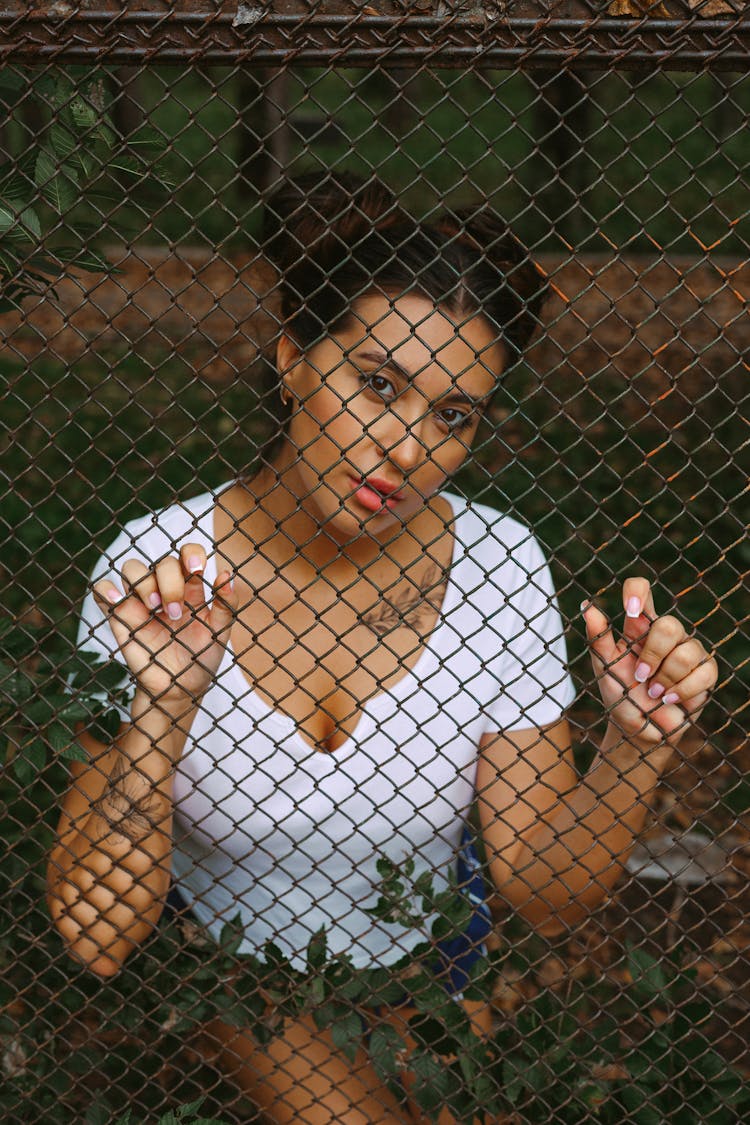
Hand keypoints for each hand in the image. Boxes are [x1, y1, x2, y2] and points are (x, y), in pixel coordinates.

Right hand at [93, 542, 236, 709]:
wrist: (180, 689)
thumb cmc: (200, 658)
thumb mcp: (219, 633)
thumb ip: (227, 605)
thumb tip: (227, 573)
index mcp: (190, 588)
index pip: (187, 553)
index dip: (190, 553)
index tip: (196, 571)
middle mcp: (164, 589)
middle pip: (161, 562)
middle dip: (170, 582)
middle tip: (175, 612)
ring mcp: (140, 601)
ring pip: (131, 568)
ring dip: (143, 583)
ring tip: (154, 608)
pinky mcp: (120, 616)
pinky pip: (102, 590)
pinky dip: (106, 590)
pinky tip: (118, 602)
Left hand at [581, 577, 717, 749]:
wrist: (637, 730)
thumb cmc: (620, 695)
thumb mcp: (604, 668)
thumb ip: (598, 638)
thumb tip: (587, 605)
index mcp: (638, 627)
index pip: (641, 591)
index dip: (638, 591)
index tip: (630, 610)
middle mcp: (666, 635)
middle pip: (669, 625)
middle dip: (652, 656)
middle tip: (641, 677)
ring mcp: (688, 651)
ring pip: (687, 651)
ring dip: (666, 679)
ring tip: (654, 693)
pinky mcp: (705, 672)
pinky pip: (704, 672)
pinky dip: (683, 691)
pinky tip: (669, 699)